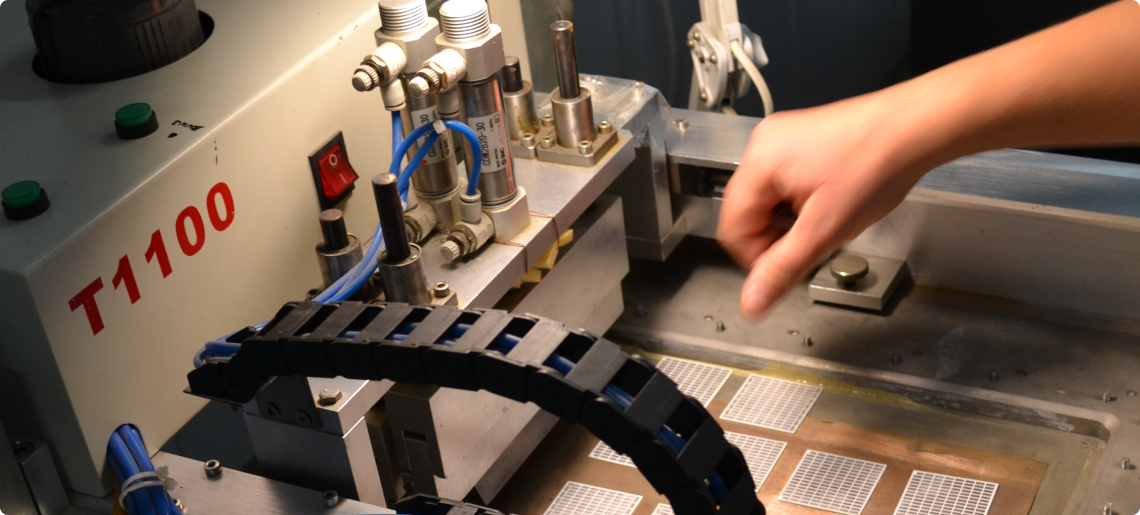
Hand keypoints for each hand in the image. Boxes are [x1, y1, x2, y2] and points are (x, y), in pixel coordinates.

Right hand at [717, 92, 932, 317]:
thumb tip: (752, 302)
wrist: (914, 129)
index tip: (786, 266)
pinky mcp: (798, 140)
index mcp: (759, 161)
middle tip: (814, 240)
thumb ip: (783, 269)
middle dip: (777, 236)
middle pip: (748, 214)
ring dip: (791, 220)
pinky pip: (783, 184)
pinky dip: (801, 203)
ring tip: (828, 217)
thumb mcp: (826, 230)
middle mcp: (763, 144)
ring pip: (767, 201)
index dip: (758, 257)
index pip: (732, 229)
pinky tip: (829, 202)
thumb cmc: (878, 164)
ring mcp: (781, 139)